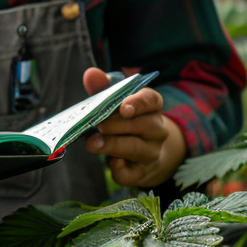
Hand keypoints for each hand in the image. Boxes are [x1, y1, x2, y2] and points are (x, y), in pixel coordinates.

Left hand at [82, 67, 186, 187]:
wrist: (142, 157)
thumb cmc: (122, 123)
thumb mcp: (113, 103)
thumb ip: (102, 88)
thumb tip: (91, 73)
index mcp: (150, 108)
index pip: (152, 100)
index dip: (139, 103)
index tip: (124, 107)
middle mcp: (156, 129)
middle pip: (142, 125)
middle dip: (116, 125)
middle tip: (96, 125)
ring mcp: (151, 152)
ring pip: (137, 148)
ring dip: (113, 145)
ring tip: (92, 143)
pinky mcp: (141, 172)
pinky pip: (132, 173)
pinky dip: (121, 170)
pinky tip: (110, 164)